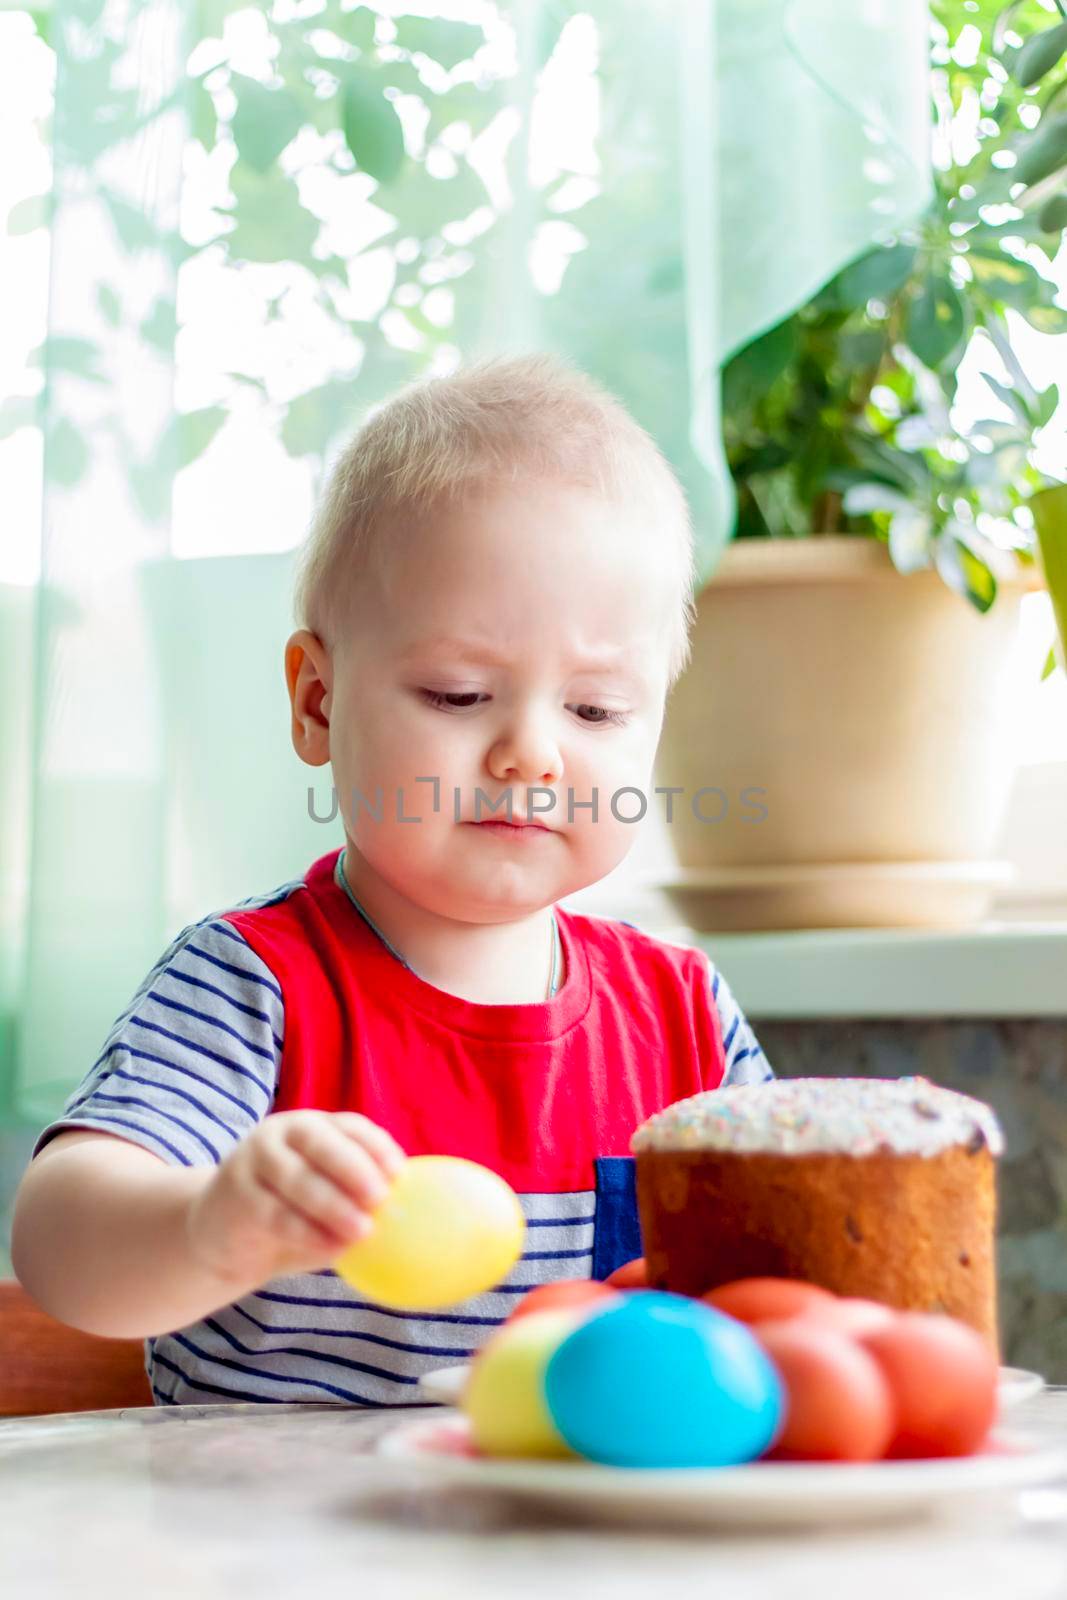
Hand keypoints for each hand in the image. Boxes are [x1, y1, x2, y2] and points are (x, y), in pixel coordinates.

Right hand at [185, 1110, 405, 1287]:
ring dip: (333, 1206)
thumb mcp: (323, 1194)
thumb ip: (355, 1197)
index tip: (399, 1174)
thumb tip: (405, 1214)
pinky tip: (331, 1248)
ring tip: (362, 1231)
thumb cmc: (290, 1213)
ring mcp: (254, 1161)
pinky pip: (276, 1214)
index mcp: (313, 1127)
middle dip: (354, 1168)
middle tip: (379, 1198)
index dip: (377, 1147)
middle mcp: (282, 1134)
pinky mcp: (237, 1195)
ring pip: (298, 1179)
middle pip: (321, 1143)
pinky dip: (307, 1232)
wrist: (221, 1233)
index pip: (350, 1126)